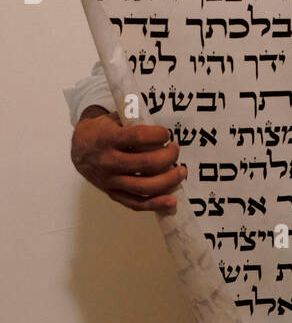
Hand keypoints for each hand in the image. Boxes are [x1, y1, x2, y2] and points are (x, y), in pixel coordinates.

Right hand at [71, 109, 186, 212]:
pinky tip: (171, 200)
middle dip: (168, 157)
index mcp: (108, 138)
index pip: (139, 137)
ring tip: (181, 171)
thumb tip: (160, 129)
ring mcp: (110, 180)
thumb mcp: (114, 118)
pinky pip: (135, 203)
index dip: (158, 135)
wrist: (79, 148)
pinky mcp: (112, 193)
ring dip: (168, 180)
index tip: (166, 134)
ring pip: (144, 186)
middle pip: (146, 164)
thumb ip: (134, 121)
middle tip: (175, 150)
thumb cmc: (102, 131)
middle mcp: (108, 161)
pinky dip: (155, 204)